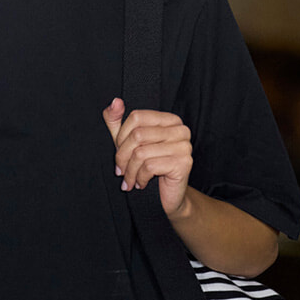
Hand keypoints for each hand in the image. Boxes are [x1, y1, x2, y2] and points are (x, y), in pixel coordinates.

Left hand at [103, 97, 193, 218]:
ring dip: (130, 171)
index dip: (121, 137)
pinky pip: (150, 166)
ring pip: (141, 152)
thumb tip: (115, 101)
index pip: (136, 117)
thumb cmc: (148, 169)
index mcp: (169, 120)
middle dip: (123, 157)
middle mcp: (180, 129)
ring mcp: (184, 145)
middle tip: (121, 171)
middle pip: (138, 135)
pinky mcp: (184, 162)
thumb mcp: (128, 143)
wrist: (167, 198)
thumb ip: (118, 122)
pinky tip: (141, 184)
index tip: (119, 154)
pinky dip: (140, 178)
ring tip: (129, 180)